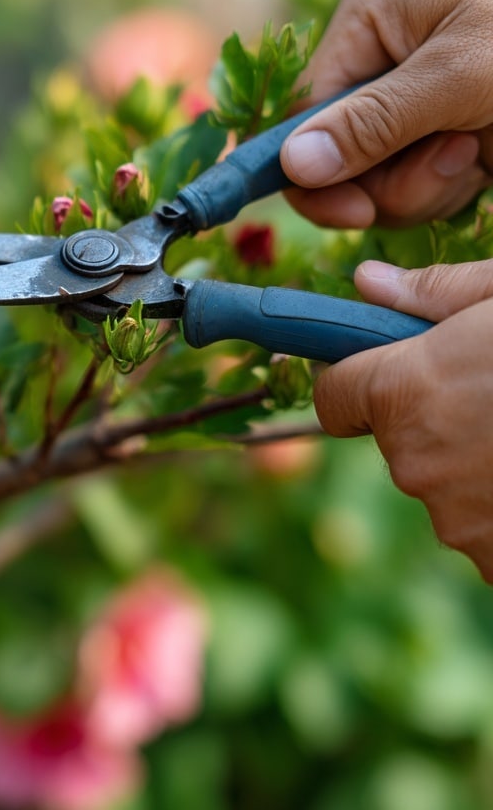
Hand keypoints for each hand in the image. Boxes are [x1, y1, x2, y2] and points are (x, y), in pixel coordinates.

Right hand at [280, 0, 492, 227]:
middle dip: (389, 176)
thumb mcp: (459, 74)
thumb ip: (373, 122)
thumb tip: (291, 165)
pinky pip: (422, 185)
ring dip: (427, 184)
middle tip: (453, 159)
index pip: (305, 110)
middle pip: (340, 153)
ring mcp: (422, 102)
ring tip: (478, 149)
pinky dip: (452, 187)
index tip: (350, 212)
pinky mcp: (455, 132)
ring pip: (380, 178)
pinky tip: (486, 158)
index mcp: (373, 22)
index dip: (315, 167)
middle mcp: (387, 62)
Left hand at [314, 259, 492, 579]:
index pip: (334, 396)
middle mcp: (415, 462)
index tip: (381, 370)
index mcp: (404, 391)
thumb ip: (435, 293)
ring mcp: (459, 522)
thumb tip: (365, 282)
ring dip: (477, 464)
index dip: (355, 379)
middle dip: (435, 416)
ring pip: (446, 485)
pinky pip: (486, 528)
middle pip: (398, 439)